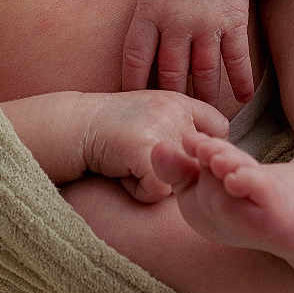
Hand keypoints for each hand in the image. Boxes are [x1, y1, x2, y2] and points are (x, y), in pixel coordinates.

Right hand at [82, 90, 228, 201]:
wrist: (74, 125)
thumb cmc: (111, 129)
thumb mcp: (152, 117)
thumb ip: (180, 130)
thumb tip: (211, 162)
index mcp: (181, 101)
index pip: (219, 129)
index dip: (205, 150)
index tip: (180, 155)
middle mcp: (177, 111)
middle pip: (200, 165)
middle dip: (176, 174)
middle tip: (142, 161)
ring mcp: (163, 128)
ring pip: (181, 182)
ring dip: (155, 184)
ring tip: (131, 166)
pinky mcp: (146, 148)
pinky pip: (158, 191)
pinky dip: (138, 191)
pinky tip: (121, 172)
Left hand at [121, 0, 253, 104]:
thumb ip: (146, 30)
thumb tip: (138, 73)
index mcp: (148, 14)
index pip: (135, 60)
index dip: (134, 86)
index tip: (137, 106)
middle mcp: (175, 21)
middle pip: (170, 74)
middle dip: (172, 101)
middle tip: (175, 122)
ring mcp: (206, 22)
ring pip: (204, 73)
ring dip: (207, 98)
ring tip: (208, 116)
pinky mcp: (233, 20)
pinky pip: (237, 59)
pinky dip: (241, 81)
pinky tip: (244, 97)